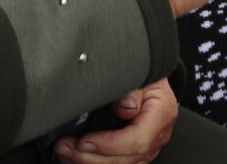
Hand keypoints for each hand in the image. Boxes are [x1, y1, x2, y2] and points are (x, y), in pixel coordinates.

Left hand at [54, 81, 177, 163]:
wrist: (152, 80)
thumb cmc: (146, 74)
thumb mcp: (141, 71)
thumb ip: (133, 88)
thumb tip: (126, 107)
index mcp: (161, 114)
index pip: (138, 139)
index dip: (109, 145)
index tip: (84, 141)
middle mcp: (158, 135)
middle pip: (126, 159)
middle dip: (91, 157)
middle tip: (65, 146)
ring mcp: (148, 148)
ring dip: (89, 162)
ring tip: (65, 152)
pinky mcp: (136, 154)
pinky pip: (116, 163)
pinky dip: (94, 162)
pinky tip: (75, 157)